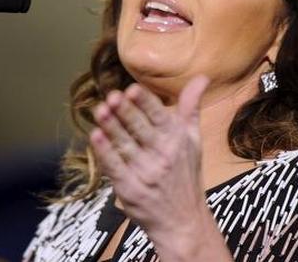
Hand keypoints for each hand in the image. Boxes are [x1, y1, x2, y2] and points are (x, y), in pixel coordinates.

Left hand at [89, 75, 214, 249]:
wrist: (183, 221)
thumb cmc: (186, 175)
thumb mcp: (194, 139)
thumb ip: (191, 107)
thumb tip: (202, 77)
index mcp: (177, 139)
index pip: (160, 116)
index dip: (145, 103)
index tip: (132, 89)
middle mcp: (163, 155)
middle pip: (140, 129)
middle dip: (126, 112)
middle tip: (113, 96)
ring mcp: (145, 173)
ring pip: (125, 145)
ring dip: (111, 127)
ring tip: (100, 110)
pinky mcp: (130, 188)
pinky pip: (115, 167)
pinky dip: (105, 152)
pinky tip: (95, 137)